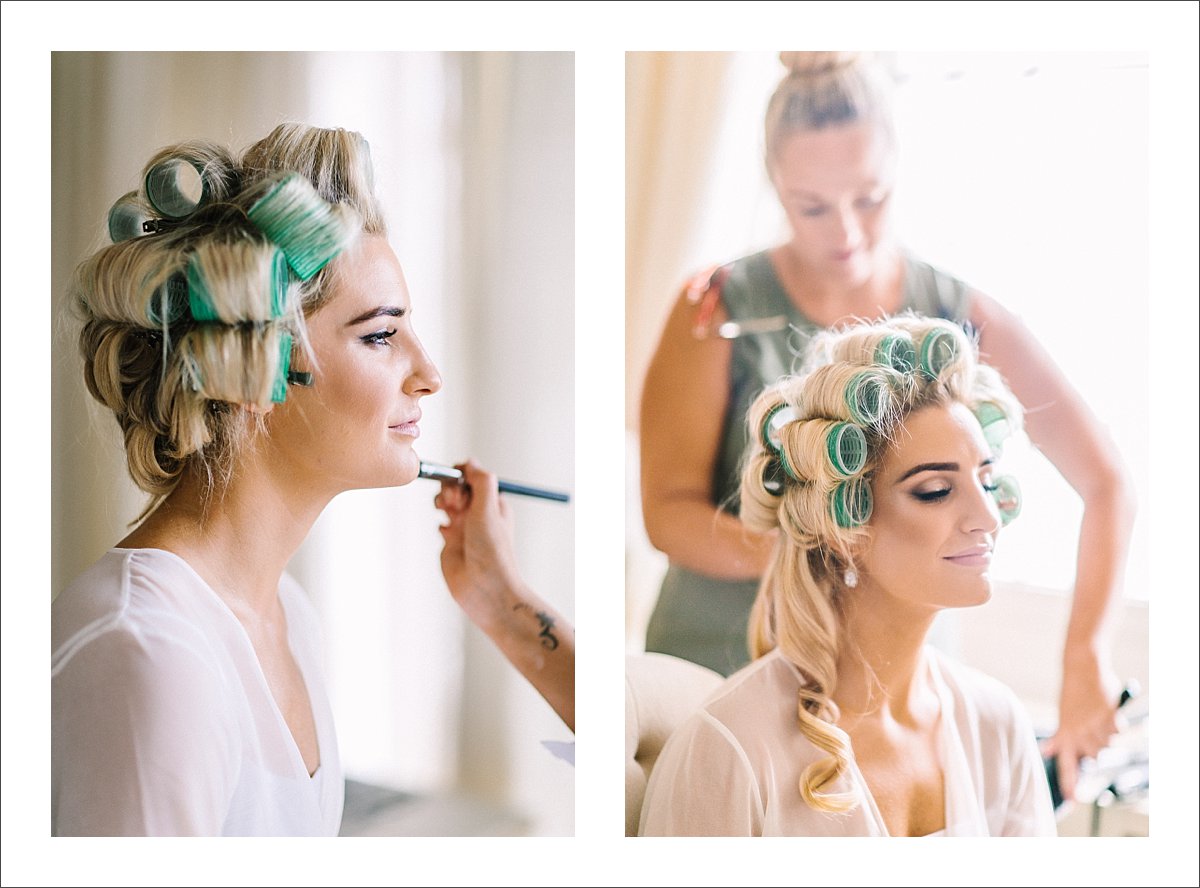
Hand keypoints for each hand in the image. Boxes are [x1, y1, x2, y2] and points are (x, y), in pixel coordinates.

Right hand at [434, 459, 524, 629]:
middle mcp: (478, 514)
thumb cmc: (492, 550)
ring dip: (442, 502)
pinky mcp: (451, 543)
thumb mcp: (489, 508)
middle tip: (452, 502)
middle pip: (456, 487)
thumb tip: (469, 463)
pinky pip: (441, 524)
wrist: (484, 589)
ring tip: (446, 512)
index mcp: (493, 503)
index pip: (473, 477)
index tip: (455, 480)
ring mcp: (464, 528)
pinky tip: (447, 534)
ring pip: (446, 503)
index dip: (460, 475)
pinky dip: (440, 524)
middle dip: (450, 488)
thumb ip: (480, 481)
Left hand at [1041, 647, 1122, 801]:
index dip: (1069, 783)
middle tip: (1090, 728)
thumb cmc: (1072, 694)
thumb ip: (1059, 737)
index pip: (1065, 765)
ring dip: (1106, 733)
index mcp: (1063, 734)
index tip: (1072, 799)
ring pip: (1108, 743)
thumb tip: (1047, 751)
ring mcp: (1094, 727)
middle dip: (1095, 746)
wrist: (1082, 668)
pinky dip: (1115, 722)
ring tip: (1095, 715)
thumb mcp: (1062, 716)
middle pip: (1095, 756)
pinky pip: (1118, 730)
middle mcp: (1079, 734)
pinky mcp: (1109, 718)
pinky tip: (1105, 709)